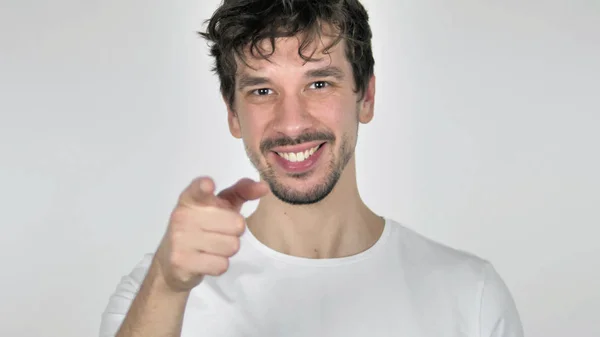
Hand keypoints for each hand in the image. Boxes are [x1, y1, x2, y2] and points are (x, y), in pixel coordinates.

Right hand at [153, 177, 268, 292]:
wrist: (171, 262)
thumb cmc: (202, 227)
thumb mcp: (220, 206)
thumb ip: (241, 192)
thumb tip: (263, 187)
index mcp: (191, 199)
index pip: (198, 189)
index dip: (204, 187)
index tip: (209, 185)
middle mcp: (182, 216)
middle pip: (237, 224)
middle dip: (234, 232)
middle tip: (218, 233)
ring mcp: (180, 240)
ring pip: (232, 246)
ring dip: (227, 250)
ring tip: (212, 247)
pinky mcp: (182, 262)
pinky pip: (221, 265)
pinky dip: (219, 265)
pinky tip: (206, 260)